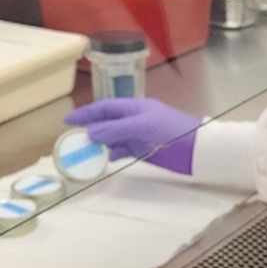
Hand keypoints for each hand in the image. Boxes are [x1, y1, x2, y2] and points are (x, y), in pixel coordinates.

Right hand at [63, 98, 202, 174]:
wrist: (198, 149)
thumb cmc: (172, 130)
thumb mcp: (142, 126)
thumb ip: (115, 129)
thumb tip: (90, 133)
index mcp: (134, 107)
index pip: (104, 108)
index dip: (86, 113)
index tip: (68, 120)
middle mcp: (133, 120)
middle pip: (106, 122)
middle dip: (89, 129)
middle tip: (71, 139)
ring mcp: (138, 135)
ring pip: (112, 138)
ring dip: (98, 144)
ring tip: (83, 152)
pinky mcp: (143, 150)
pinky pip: (121, 151)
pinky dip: (111, 154)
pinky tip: (103, 160)